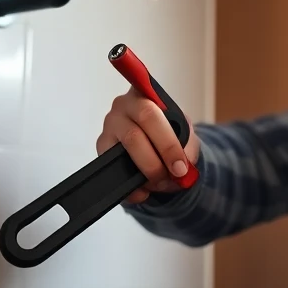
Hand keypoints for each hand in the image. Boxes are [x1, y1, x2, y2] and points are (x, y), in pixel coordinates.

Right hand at [96, 85, 200, 203]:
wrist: (159, 141)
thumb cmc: (170, 131)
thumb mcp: (185, 133)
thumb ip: (186, 148)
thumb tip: (182, 172)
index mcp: (144, 95)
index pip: (150, 113)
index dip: (166, 142)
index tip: (181, 166)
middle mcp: (122, 107)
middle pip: (135, 134)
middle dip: (157, 161)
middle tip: (175, 176)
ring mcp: (108, 127)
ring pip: (126, 151)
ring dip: (148, 172)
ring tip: (163, 182)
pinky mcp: (101, 149)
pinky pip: (115, 172)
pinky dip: (132, 188)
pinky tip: (144, 192)